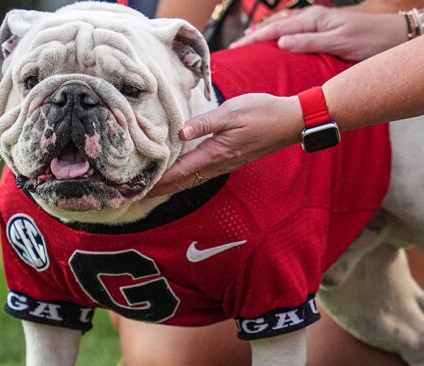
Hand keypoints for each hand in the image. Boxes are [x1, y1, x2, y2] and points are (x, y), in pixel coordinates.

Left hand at [147, 93, 302, 196]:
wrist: (289, 122)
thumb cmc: (262, 113)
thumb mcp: (232, 112)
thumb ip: (205, 122)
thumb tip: (181, 132)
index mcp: (215, 153)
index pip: (179, 172)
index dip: (157, 181)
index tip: (136, 188)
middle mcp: (217, 164)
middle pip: (181, 182)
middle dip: (158, 189)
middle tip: (134, 195)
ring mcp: (224, 164)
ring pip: (190, 180)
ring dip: (170, 185)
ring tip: (149, 187)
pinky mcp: (229, 159)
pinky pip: (200, 174)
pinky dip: (184, 177)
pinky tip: (177, 173)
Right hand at [230, 5, 406, 61]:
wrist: (396, 36)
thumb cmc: (370, 40)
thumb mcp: (339, 43)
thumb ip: (310, 42)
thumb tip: (281, 43)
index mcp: (313, 19)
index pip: (275, 29)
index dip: (253, 39)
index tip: (235, 49)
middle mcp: (312, 19)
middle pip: (275, 28)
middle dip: (253, 39)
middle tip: (233, 53)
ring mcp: (317, 25)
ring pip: (283, 32)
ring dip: (264, 40)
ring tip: (246, 53)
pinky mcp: (323, 32)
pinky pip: (293, 36)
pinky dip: (279, 42)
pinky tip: (273, 50)